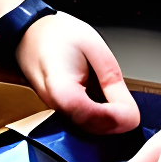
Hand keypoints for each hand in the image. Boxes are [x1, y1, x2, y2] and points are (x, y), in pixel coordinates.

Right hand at [16, 12, 138, 133]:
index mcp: (59, 87)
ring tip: (116, 98)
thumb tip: (129, 113)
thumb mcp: (94, 47)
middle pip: (90, 129)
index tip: (131, 109)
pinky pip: (81, 122)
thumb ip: (112, 81)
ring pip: (87, 129)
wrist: (29, 31)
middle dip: (115, 122)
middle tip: (127, 102)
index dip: (116, 117)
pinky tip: (105, 102)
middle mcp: (54, 105)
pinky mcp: (58, 110)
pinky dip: (98, 116)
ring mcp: (54, 110)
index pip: (91, 116)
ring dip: (108, 120)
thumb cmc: (58, 34)